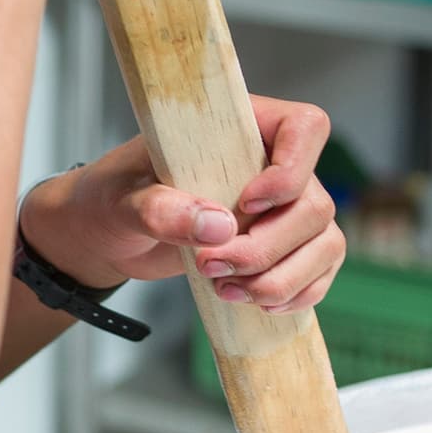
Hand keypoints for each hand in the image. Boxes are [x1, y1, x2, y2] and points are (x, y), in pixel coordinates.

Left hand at [22, 96, 344, 315]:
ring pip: (324, 242)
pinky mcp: (281, 250)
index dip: (292, 169)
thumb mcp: (121, 198)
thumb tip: (217, 227)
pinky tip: (255, 304)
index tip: (247, 202)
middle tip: (211, 266)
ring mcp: (282, 210)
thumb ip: (160, 208)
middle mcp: (272, 166)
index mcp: (240, 129)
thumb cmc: (113, 196)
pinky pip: (317, 271)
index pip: (305, 128)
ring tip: (227, 291)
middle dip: (268, 247)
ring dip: (282, 278)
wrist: (108, 233)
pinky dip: (294, 293)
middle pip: (314, 203)